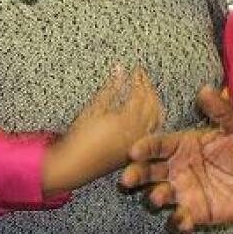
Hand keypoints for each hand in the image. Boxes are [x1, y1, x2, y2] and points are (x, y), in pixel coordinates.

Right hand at [42, 66, 162, 194]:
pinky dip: (154, 115)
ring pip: (157, 117)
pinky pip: (154, 128)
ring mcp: (139, 142)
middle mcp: (136, 133)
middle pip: (152, 104)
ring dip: (154, 100)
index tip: (137, 70)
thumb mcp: (94, 109)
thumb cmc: (81, 137)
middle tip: (142, 76)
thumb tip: (120, 69)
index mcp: (125, 122)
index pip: (140, 94)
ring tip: (146, 89)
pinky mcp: (137, 148)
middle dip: (148, 87)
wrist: (75, 164)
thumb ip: (110, 88)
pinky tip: (147, 108)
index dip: (140, 79)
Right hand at [120, 86, 232, 233]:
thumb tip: (208, 89)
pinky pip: (180, 219)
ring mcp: (183, 191)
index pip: (158, 145)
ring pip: (159, 194)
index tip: (133, 151)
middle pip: (149, 171)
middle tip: (128, 178)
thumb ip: (222, 110)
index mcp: (182, 145)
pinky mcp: (194, 212)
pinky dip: (179, 222)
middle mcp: (176, 168)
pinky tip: (184, 221)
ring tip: (157, 197)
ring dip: (155, 197)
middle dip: (136, 174)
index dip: (145, 147)